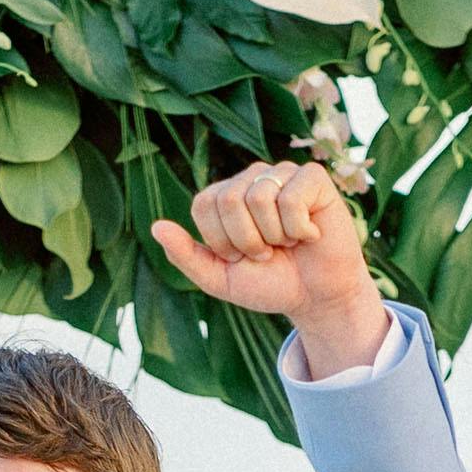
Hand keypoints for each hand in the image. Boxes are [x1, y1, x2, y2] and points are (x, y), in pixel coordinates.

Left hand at [151, 156, 390, 373]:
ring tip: (288, 242)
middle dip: (247, 240)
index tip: (242, 256)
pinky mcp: (313, 178)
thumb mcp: (219, 279)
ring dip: (274, 235)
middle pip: (229, 200)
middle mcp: (251, 178)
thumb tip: (155, 227)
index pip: (204, 204)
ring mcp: (282, 174)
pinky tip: (309, 233)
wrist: (316, 297)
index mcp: (224, 197)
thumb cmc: (270, 283)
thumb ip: (186, 255)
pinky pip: (291, 198)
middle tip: (268, 251)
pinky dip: (298, 228)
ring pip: (259, 197)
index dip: (221, 241)